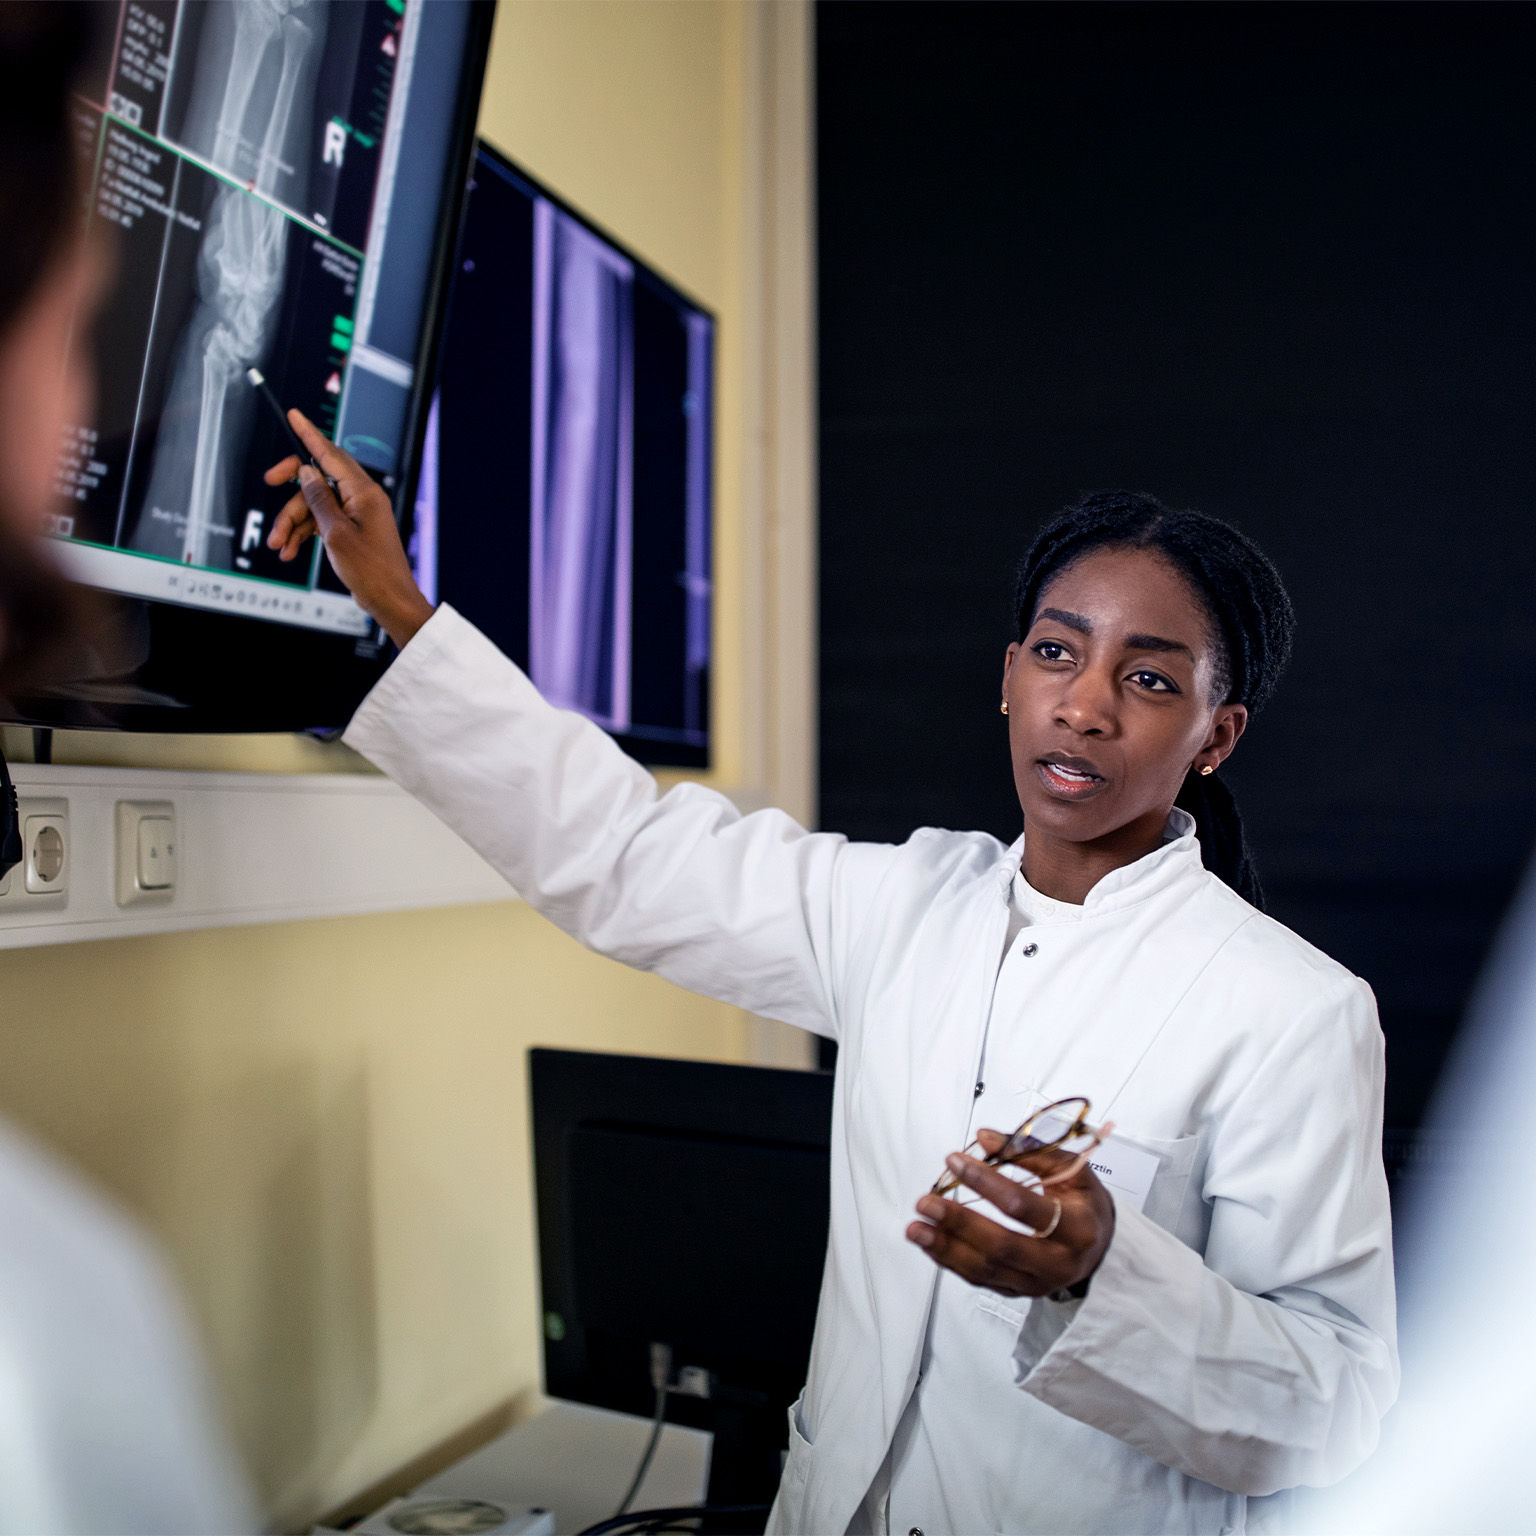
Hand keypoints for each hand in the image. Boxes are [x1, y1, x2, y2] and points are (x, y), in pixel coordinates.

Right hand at [263, 409, 434, 647]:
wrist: (389, 599)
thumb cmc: (371, 570)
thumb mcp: (335, 533)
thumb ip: (319, 499)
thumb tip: (308, 473)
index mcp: (363, 492)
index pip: (330, 454)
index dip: (309, 434)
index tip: (294, 415)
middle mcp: (362, 497)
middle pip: (317, 477)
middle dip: (291, 488)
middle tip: (269, 483)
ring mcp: (357, 513)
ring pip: (314, 504)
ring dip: (292, 522)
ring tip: (278, 545)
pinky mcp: (351, 529)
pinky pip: (321, 521)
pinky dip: (304, 533)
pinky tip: (289, 550)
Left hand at [906, 1128, 1115, 1297]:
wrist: (1099, 1247)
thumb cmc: (1083, 1203)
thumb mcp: (1072, 1169)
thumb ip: (1029, 1150)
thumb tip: (984, 1138)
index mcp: (1077, 1228)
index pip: (1023, 1206)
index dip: (986, 1182)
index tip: (956, 1161)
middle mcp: (1058, 1262)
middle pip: (1001, 1245)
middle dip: (959, 1222)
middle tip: (926, 1201)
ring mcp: (1037, 1283)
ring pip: (986, 1269)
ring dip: (945, 1247)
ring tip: (916, 1226)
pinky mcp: (1019, 1292)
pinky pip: (980, 1280)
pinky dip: (951, 1261)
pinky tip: (931, 1243)